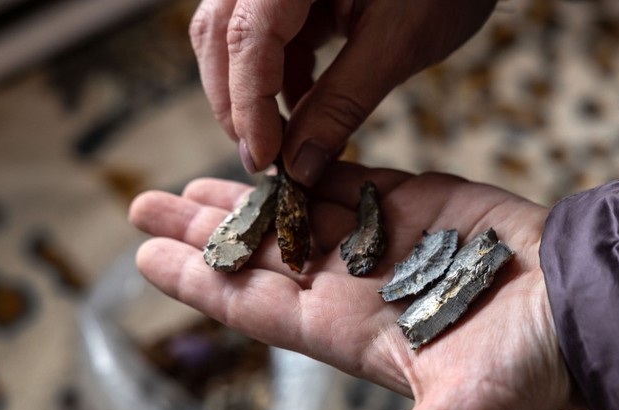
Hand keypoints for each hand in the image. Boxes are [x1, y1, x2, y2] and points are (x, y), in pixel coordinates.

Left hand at [129, 163, 580, 409]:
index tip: (145, 259)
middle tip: (144, 205)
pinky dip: (309, 166)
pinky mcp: (418, 203)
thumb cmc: (527, 368)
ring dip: (245, 197)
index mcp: (349, 333)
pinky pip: (349, 179)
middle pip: (262, 255)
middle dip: (204, 233)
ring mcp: (384, 241)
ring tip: (193, 183)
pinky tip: (272, 157)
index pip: (256, 307)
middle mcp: (356, 287)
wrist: (585, 307)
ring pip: (297, 213)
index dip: (200, 284)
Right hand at [189, 0, 496, 183]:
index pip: (248, 36)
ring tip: (284, 144)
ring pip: (235, 39)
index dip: (248, 103)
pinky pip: (265, 39)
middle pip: (222, 34)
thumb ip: (342, 104)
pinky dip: (278, 80)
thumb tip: (300, 166)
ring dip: (254, 95)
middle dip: (237, 101)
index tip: (264, 159)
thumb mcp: (396, 44)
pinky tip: (301, 114)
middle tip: (263, 160)